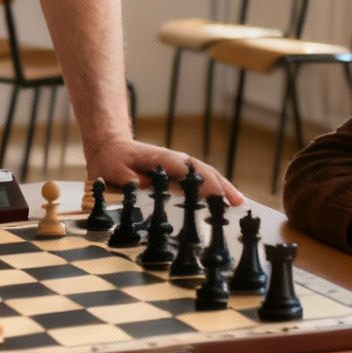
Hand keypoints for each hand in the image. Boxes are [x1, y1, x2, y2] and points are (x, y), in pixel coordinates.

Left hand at [82, 137, 244, 205]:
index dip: (202, 182)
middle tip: (239, 203)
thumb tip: (141, 188)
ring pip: (207, 175)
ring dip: (224, 187)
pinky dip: (216, 189)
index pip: (187, 170)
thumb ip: (127, 180)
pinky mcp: (180, 174)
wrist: (111, 148)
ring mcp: (180, 167)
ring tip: (240, 203)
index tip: (217, 195)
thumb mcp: (113, 169)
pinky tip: (226, 202)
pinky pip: (202, 181)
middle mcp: (176, 162)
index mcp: (162, 160)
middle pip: (204, 172)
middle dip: (222, 186)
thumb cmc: (112, 161)